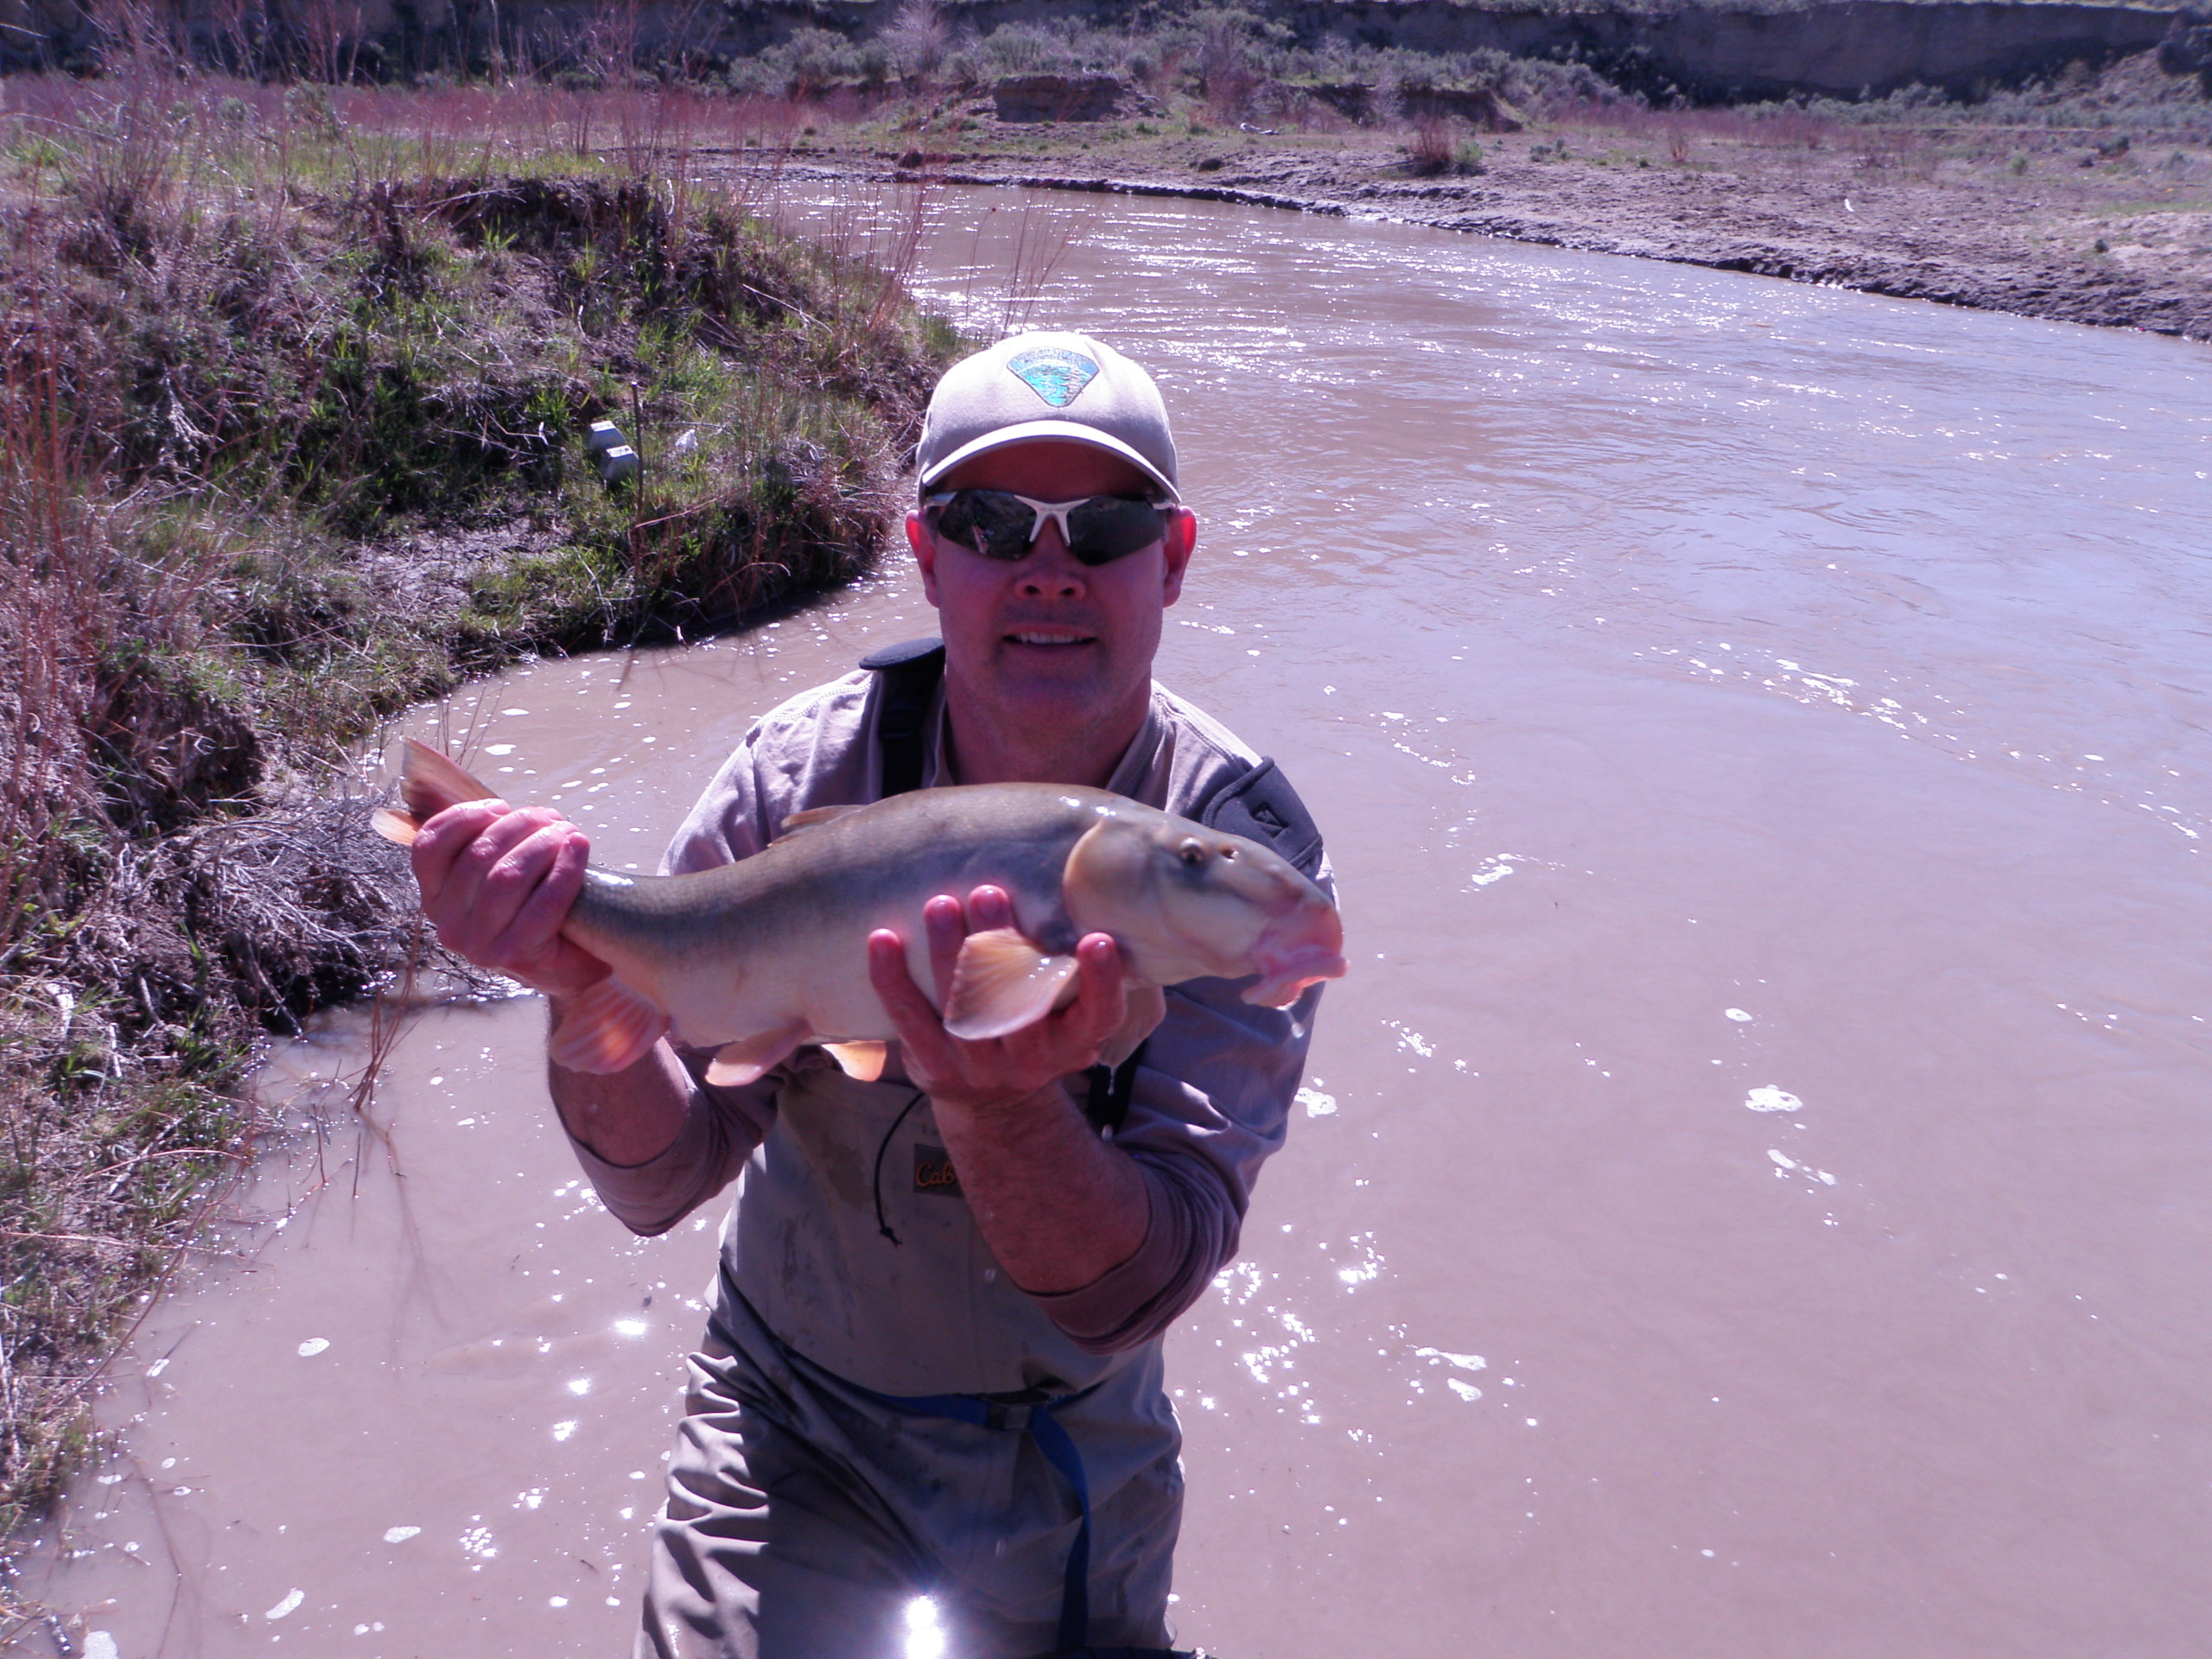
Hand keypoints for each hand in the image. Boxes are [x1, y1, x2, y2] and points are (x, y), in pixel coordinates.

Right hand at [409, 799, 609, 999]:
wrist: (570, 968)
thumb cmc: (534, 912)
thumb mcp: (499, 877)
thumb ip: (489, 846)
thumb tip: (497, 805)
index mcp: (435, 899)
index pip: (430, 848)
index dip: (463, 818)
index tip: (500, 806)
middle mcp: (448, 925)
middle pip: (478, 856)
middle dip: (519, 826)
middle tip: (550, 817)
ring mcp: (479, 945)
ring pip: (507, 876)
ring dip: (542, 844)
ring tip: (567, 831)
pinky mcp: (516, 955)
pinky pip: (543, 903)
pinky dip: (565, 869)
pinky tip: (579, 848)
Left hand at [868, 885, 1125, 1115]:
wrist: (996, 1105)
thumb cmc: (1038, 1034)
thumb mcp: (1071, 1017)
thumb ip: (1075, 974)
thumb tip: (1078, 896)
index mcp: (1075, 1040)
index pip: (1100, 1013)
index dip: (1102, 980)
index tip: (1096, 939)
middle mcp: (1032, 1057)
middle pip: (1019, 1002)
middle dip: (1001, 944)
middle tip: (988, 893)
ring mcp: (980, 1066)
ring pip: (962, 1005)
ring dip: (947, 951)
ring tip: (940, 905)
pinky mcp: (934, 1064)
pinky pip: (908, 1018)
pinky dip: (892, 978)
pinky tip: (883, 939)